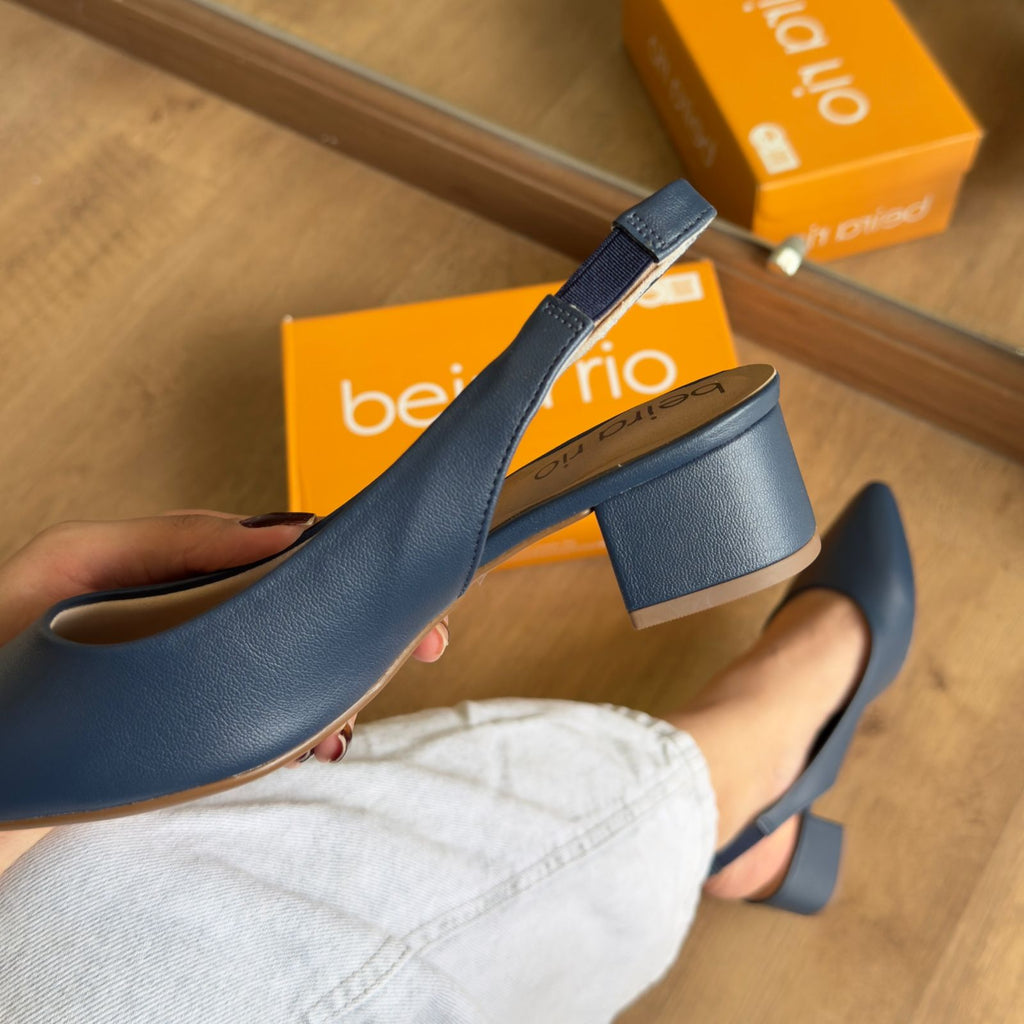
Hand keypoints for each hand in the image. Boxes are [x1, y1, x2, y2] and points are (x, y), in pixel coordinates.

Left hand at [0, 511, 450, 862]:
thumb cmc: (8, 630)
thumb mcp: (81, 560)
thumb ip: (180, 539)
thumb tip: (287, 533)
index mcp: (189, 574)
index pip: (291, 559)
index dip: (353, 568)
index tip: (406, 587)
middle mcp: (209, 626)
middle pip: (310, 622)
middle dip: (367, 638)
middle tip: (423, 649)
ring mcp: (208, 683)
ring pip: (300, 680)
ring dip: (338, 694)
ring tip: (343, 723)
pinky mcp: (199, 737)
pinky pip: (270, 731)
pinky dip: (302, 737)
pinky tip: (313, 748)